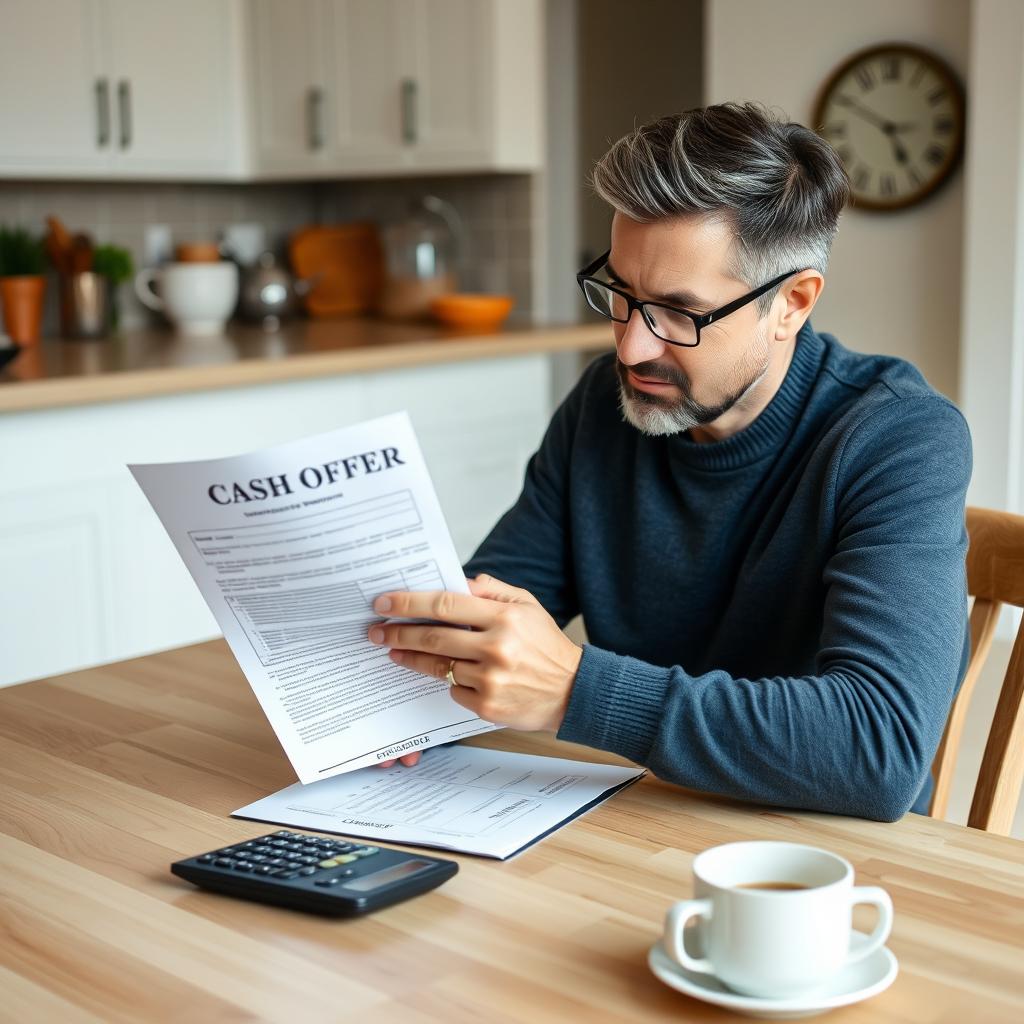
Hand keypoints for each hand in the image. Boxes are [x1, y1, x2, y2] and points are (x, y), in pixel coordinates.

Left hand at [367, 574, 582, 767]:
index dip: (409, 603)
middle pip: (432, 636)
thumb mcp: (527, 606)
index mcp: (504, 618)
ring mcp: (489, 679)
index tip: (383, 602)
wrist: (574, 691)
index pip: (444, 605)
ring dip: (411, 658)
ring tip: (394, 651)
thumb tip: (454, 581)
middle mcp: (495, 648)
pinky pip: (452, 690)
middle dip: (397, 632)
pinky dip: (448, 681)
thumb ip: (491, 590)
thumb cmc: (546, 645)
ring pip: (437, 666)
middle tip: (375, 630)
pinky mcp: (486, 705)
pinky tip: (450, 674)